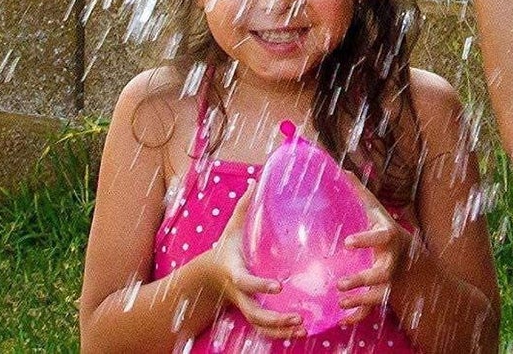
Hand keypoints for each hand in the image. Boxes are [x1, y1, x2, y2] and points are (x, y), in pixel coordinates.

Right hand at [204, 189, 305, 337]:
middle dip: (275, 318)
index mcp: (235, 271)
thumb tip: (256, 179)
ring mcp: (245, 305)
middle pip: (254, 313)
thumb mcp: (233, 226)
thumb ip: (244, 205)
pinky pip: (263, 329)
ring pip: (260, 326)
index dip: (260, 285)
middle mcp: (240, 293)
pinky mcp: (252, 311)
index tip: (278, 285)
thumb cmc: (228, 246)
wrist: (210, 274)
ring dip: (280, 330)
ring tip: (303, 327)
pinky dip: (279, 333)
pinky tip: (301, 331)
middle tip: (297, 316)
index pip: (246, 282)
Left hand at [338, 188, 414, 324]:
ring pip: (377, 295)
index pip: (380, 238)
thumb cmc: (387, 232)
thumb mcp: (377, 213)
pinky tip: (342, 320)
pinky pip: (372, 309)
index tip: (347, 242)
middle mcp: (391, 261)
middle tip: (340, 283)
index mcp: (389, 238)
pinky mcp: (382, 295)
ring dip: (359, 300)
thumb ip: (361, 195)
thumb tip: (343, 170)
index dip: (365, 240)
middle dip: (362, 279)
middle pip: (381, 274)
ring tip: (341, 302)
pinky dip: (358, 316)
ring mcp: (388, 281)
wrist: (412, 262)